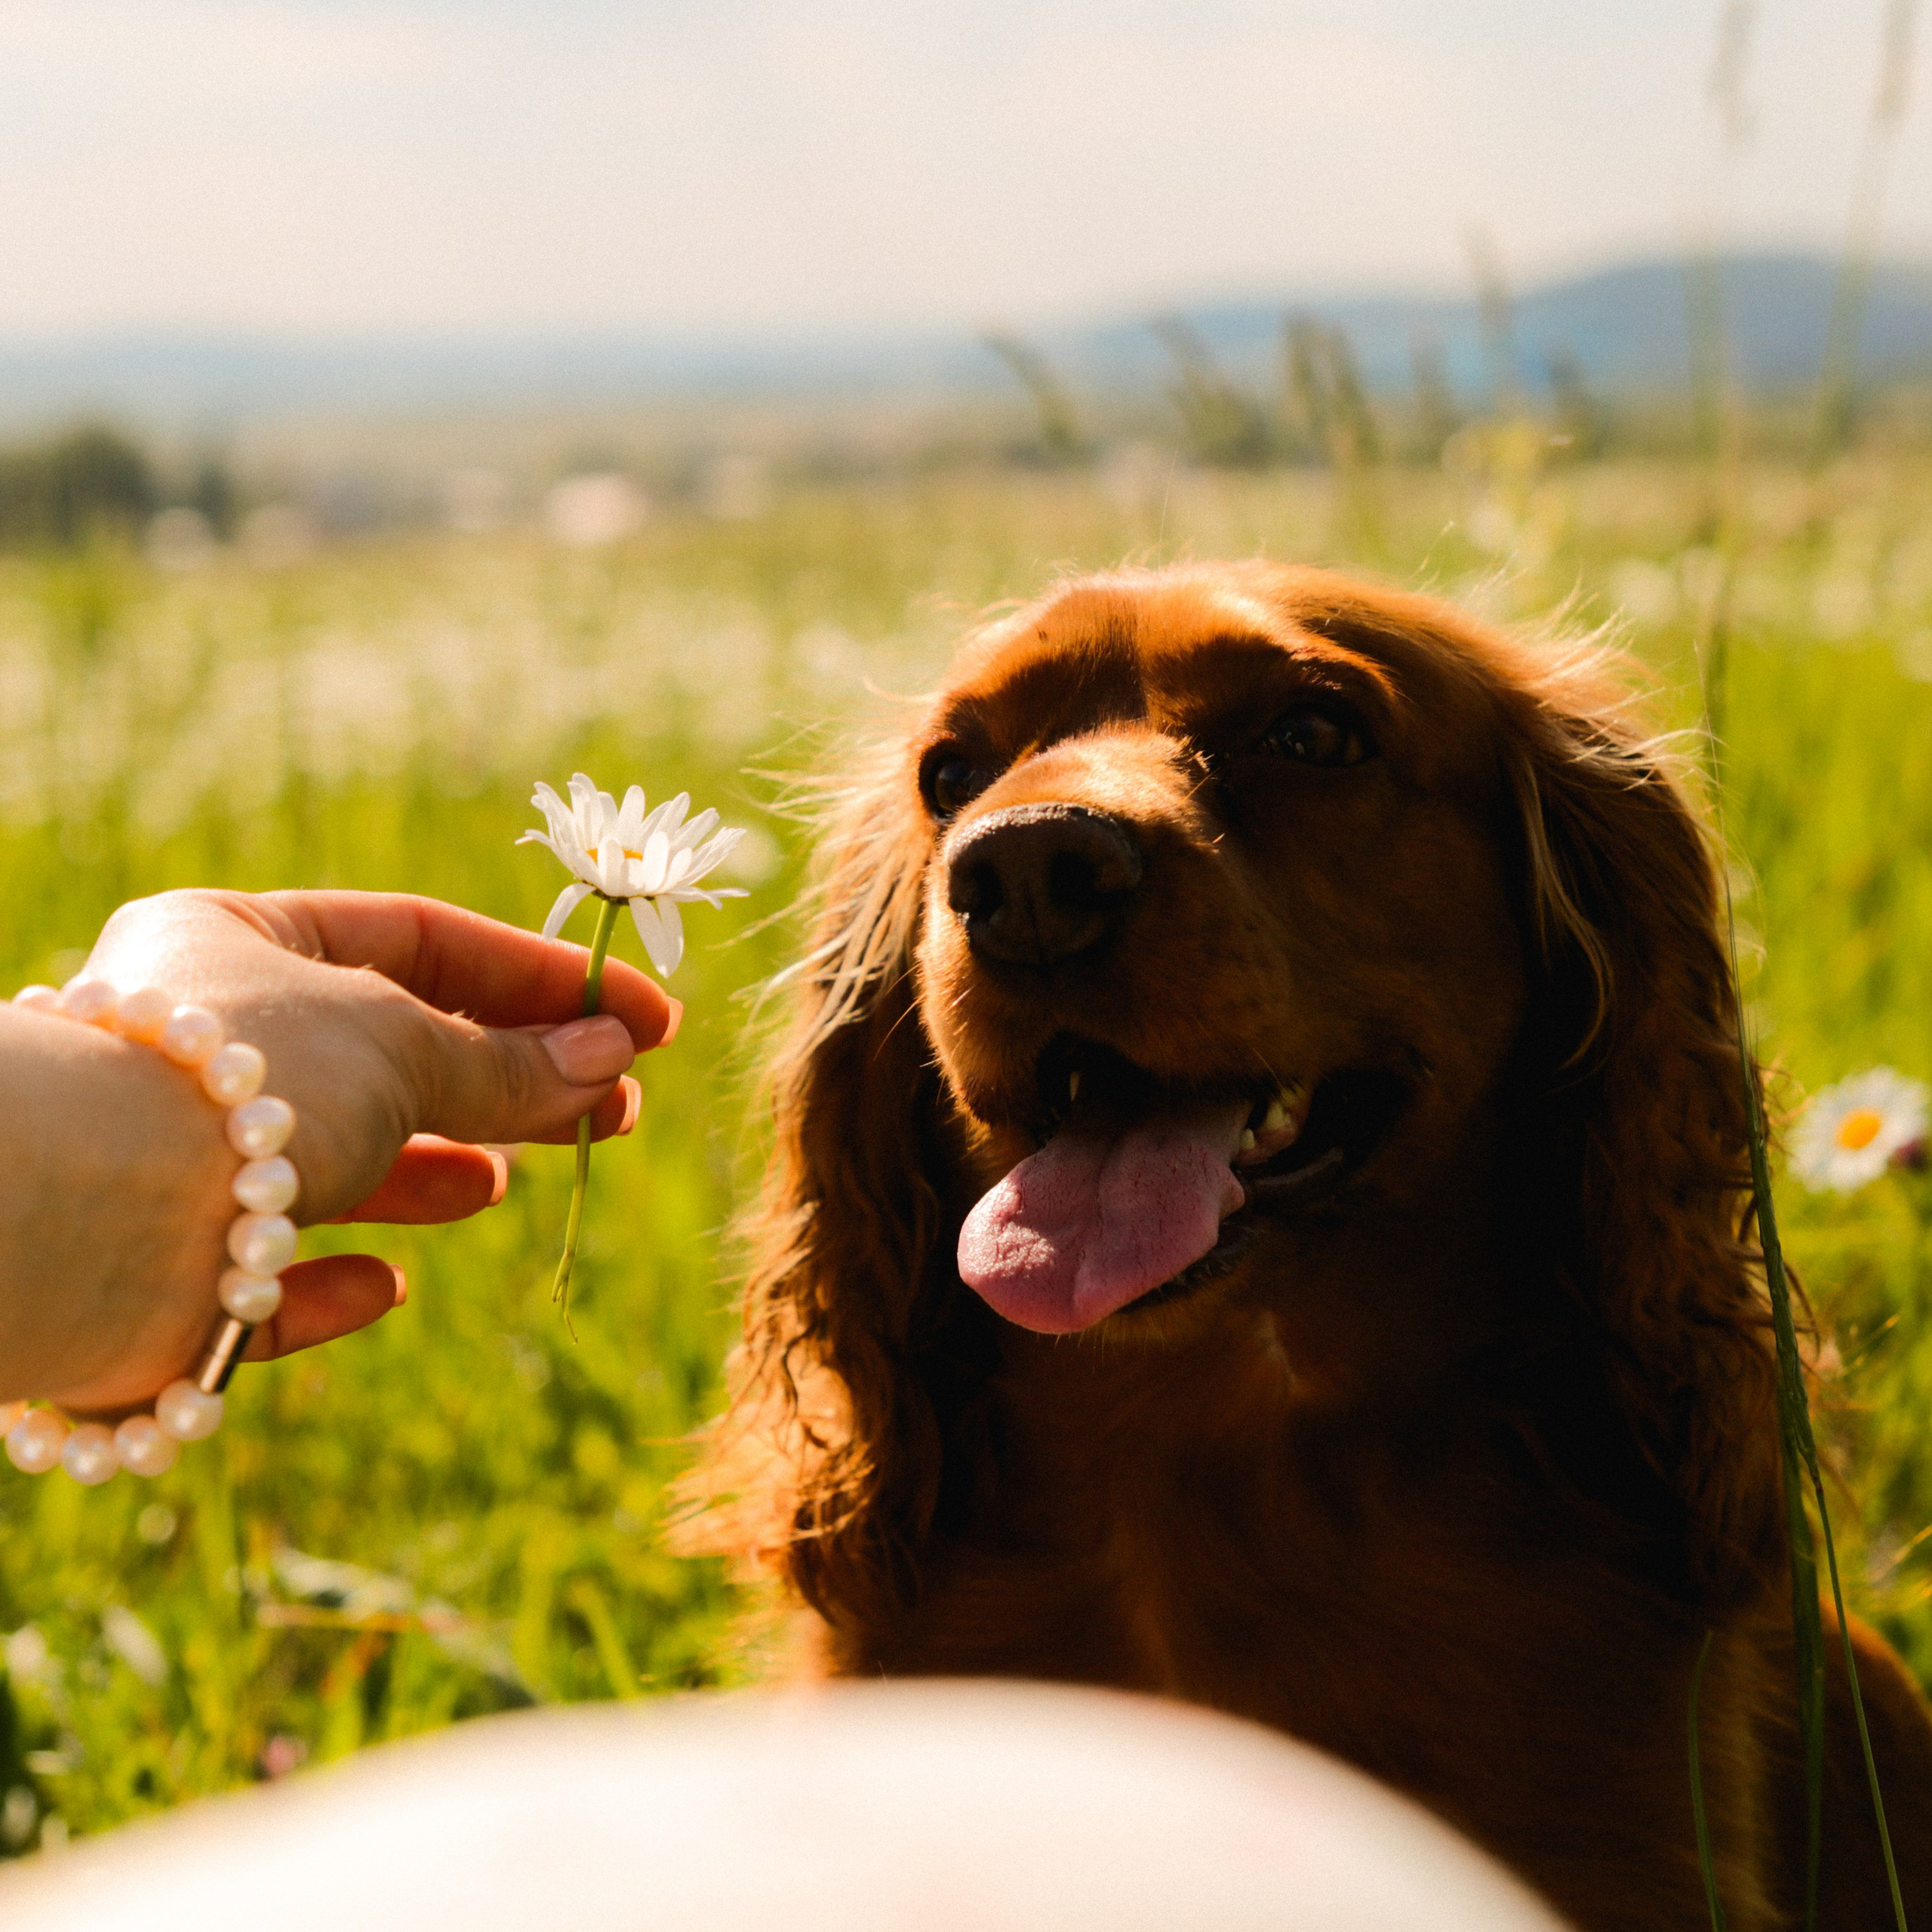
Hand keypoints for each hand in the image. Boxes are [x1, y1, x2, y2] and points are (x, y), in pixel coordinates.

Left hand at [16, 889, 675, 1408]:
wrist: (97, 1220)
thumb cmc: (250, 1086)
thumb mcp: (405, 1046)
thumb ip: (510, 1061)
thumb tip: (612, 1058)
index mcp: (230, 944)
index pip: (417, 940)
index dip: (540, 980)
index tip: (646, 1021)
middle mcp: (198, 1043)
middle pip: (387, 1055)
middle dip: (505, 1081)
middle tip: (618, 1109)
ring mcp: (181, 1159)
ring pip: (329, 1162)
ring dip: (423, 1172)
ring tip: (500, 1182)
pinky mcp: (170, 1274)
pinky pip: (263, 1275)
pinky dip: (329, 1281)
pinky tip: (380, 1285)